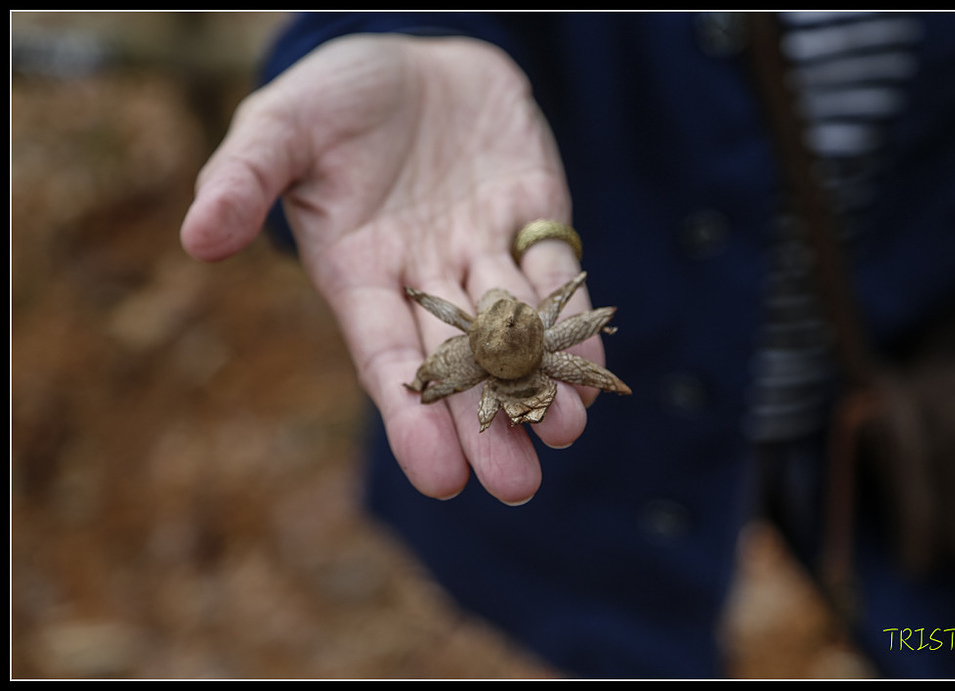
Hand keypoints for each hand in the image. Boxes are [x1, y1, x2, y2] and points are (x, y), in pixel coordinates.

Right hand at [180, 34, 603, 504]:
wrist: (412, 61)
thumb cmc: (336, 96)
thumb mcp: (280, 126)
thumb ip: (243, 178)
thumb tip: (197, 240)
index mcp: (360, 273)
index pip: (385, 356)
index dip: (411, 413)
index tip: (439, 477)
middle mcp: (425, 279)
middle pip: (458, 365)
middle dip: (485, 424)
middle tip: (516, 485)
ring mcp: (482, 252)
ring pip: (514, 333)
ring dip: (541, 384)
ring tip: (565, 433)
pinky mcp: (531, 220)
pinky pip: (556, 278)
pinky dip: (576, 323)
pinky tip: (594, 371)